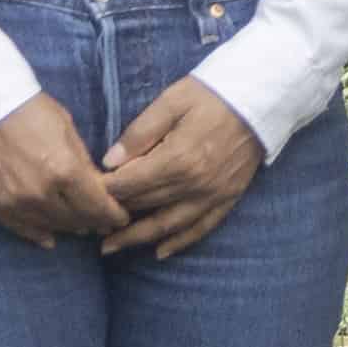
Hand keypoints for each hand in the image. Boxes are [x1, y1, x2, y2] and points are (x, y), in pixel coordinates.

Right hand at [0, 92, 127, 248]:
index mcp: (64, 171)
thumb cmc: (29, 109)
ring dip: (68, 227)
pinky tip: (49, 237)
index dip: (113, 215)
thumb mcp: (67, 130)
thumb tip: (98, 191)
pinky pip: (21, 228)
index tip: (121, 217)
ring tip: (80, 226)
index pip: (98, 207)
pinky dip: (38, 233)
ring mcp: (13, 203)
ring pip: (50, 227)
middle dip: (93, 222)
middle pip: (76, 220)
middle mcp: (39, 194)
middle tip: (103, 223)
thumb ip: (84, 164)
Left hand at [98, 77, 269, 260]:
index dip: (103, 190)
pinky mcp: (228, 198)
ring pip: (167, 225)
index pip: (129, 184)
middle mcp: (193, 184)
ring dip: (137, 238)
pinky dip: (179, 242)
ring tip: (111, 247)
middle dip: (113, 215)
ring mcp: (212, 195)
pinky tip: (159, 252)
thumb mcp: (171, 101)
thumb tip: (109, 161)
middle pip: (143, 205)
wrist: (262, 97)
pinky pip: (200, 228)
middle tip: (87, 222)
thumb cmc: (212, 94)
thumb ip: (139, 132)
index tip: (85, 192)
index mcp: (176, 159)